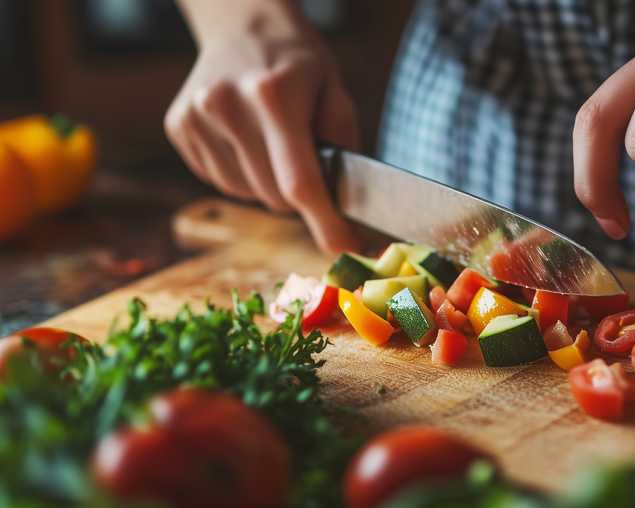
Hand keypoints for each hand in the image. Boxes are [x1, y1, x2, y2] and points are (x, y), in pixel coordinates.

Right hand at [165, 19, 359, 252]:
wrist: (243, 24)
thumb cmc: (299, 64)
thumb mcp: (336, 93)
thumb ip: (343, 150)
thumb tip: (347, 212)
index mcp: (274, 96)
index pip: (299, 183)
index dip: (325, 224)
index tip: (346, 248)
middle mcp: (226, 105)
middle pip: (272, 196)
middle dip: (298, 196)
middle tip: (307, 162)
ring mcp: (196, 116)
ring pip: (245, 194)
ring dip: (267, 185)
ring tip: (273, 141)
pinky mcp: (178, 126)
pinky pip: (220, 180)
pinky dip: (242, 173)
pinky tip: (247, 138)